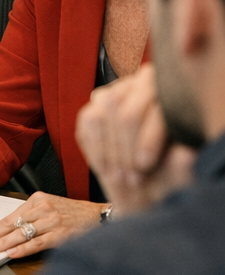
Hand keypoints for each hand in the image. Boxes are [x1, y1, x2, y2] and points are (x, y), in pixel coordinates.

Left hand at [0, 192, 100, 257]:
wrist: (100, 216)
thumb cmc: (73, 213)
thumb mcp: (49, 207)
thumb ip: (30, 217)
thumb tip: (8, 233)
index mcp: (36, 200)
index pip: (9, 217)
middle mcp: (42, 209)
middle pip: (12, 225)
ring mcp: (51, 221)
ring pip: (22, 234)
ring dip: (4, 244)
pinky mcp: (61, 234)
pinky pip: (38, 243)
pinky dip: (24, 249)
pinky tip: (12, 254)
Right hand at [76, 63, 195, 214]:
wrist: (143, 188)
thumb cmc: (167, 176)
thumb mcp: (180, 175)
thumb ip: (184, 164)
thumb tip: (187, 154)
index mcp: (172, 95)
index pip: (155, 110)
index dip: (148, 139)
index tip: (145, 165)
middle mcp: (141, 87)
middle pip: (126, 114)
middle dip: (126, 151)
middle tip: (132, 178)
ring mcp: (113, 95)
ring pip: (101, 117)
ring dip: (109, 152)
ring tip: (119, 177)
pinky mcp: (91, 110)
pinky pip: (87, 123)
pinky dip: (96, 150)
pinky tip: (105, 169)